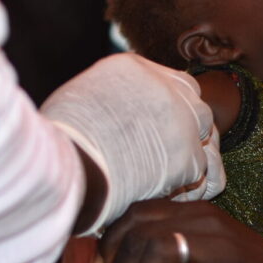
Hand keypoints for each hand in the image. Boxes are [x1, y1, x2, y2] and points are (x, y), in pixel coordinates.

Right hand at [41, 54, 224, 233]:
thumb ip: (103, 99)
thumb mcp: (77, 99)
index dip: (167, 105)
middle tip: (170, 149)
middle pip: (193, 101)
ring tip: (170, 174)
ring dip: (189, 153)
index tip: (158, 124)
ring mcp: (181, 121)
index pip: (167, 80)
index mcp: (132, 68)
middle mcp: (164, 87)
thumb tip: (103, 114)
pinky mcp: (188, 157)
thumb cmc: (59, 138)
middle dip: (186, 124)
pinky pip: (202, 171)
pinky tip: (168, 194)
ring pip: (203, 134)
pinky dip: (187, 185)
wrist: (71, 165)